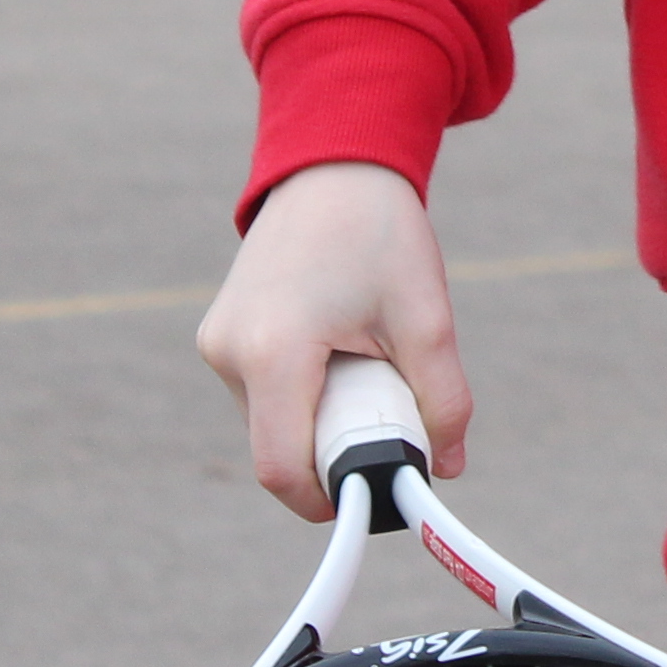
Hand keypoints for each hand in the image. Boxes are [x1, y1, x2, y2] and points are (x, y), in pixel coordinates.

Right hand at [195, 161, 470, 519]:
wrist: (334, 166)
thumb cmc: (378, 233)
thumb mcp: (426, 318)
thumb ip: (443, 399)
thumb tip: (448, 466)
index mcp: (273, 352)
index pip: (284, 470)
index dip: (330, 500)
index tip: (376, 493)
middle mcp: (229, 353)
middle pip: (279, 452)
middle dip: (337, 454)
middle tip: (388, 414)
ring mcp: (218, 344)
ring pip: (271, 426)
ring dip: (321, 422)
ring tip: (365, 364)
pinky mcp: (221, 336)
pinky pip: (263, 396)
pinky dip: (304, 397)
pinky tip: (339, 353)